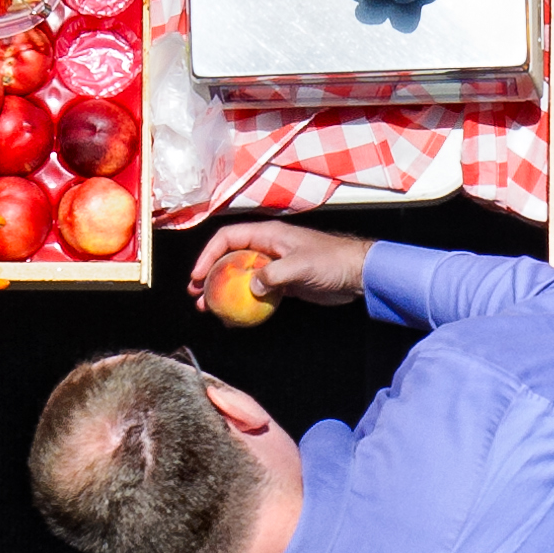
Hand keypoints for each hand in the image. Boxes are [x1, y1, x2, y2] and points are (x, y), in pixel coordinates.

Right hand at [191, 218, 368, 308]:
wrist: (357, 273)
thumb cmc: (331, 262)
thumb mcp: (300, 265)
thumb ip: (273, 274)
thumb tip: (251, 287)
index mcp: (268, 234)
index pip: (228, 238)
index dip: (208, 254)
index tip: (197, 275)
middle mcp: (267, 247)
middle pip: (229, 258)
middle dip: (210, 276)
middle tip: (196, 295)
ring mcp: (274, 265)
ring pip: (240, 277)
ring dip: (223, 292)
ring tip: (208, 308)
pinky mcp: (283, 283)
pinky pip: (256, 291)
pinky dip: (243, 302)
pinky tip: (234, 317)